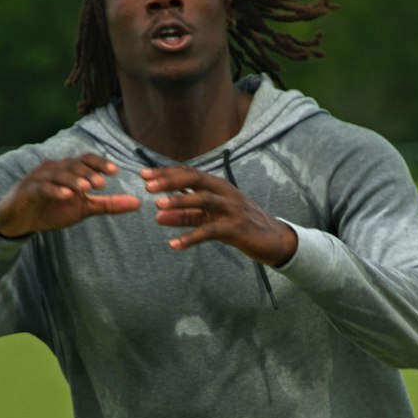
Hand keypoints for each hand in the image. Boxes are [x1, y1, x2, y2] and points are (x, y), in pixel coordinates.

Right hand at [0, 156, 140, 236]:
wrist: (19, 220)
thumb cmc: (52, 209)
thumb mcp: (83, 208)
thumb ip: (109, 204)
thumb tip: (137, 203)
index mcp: (69, 170)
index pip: (86, 161)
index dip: (99, 164)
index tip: (116, 171)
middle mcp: (55, 168)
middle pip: (74, 165)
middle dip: (88, 173)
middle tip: (103, 183)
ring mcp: (40, 178)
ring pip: (59, 174)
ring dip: (73, 180)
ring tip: (87, 188)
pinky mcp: (29, 190)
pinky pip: (43, 188)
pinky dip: (55, 191)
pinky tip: (66, 196)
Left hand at [141, 166, 297, 266]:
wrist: (273, 239)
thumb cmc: (238, 225)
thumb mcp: (210, 219)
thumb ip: (185, 216)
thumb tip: (157, 215)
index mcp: (217, 186)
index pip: (189, 173)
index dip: (166, 173)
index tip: (144, 175)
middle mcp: (224, 192)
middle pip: (195, 179)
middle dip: (170, 181)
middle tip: (148, 187)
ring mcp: (232, 208)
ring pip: (203, 200)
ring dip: (180, 202)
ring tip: (157, 207)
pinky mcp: (236, 228)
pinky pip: (211, 231)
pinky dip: (191, 237)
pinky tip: (174, 244)